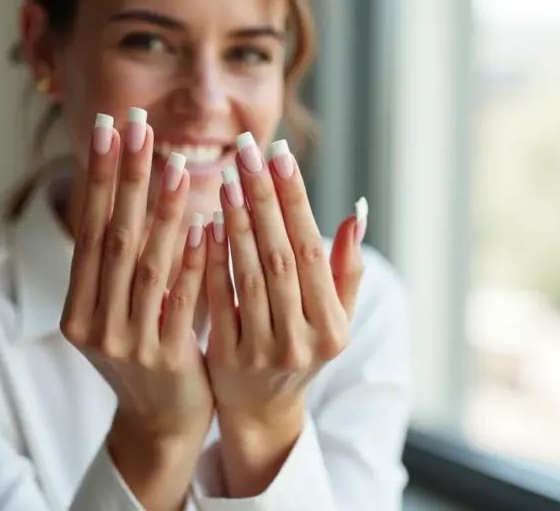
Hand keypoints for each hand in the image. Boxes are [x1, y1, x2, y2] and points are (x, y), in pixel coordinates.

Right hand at [60, 111, 211, 509]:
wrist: (162, 423)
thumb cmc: (148, 353)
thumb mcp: (122, 308)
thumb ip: (122, 260)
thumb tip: (129, 185)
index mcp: (78, 305)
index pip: (89, 227)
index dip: (99, 175)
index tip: (109, 126)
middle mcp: (92, 321)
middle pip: (111, 236)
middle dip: (125, 176)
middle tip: (137, 125)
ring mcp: (124, 342)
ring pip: (144, 263)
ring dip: (160, 210)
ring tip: (177, 162)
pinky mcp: (162, 359)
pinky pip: (178, 300)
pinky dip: (188, 261)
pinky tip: (201, 225)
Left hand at [204, 134, 364, 495]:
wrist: (260, 410)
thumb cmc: (301, 349)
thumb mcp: (334, 317)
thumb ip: (344, 268)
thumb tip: (355, 211)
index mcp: (333, 327)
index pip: (313, 250)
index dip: (296, 200)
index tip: (280, 153)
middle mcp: (302, 341)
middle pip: (281, 256)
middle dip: (264, 198)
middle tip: (248, 149)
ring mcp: (263, 352)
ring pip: (248, 274)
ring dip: (237, 221)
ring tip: (228, 175)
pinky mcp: (227, 358)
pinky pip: (216, 297)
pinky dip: (211, 257)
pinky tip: (204, 220)